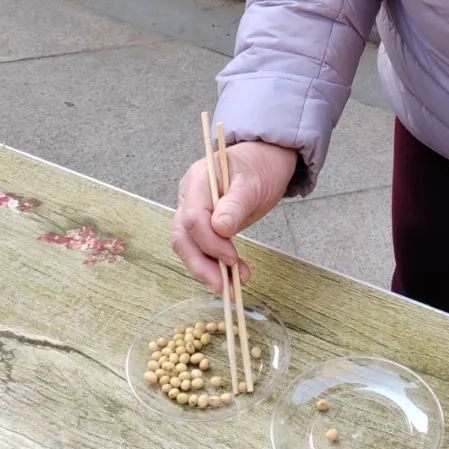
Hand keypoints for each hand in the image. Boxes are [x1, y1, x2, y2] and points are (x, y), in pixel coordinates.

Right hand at [171, 139, 297, 292]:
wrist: (265, 161)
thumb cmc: (259, 166)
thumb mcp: (253, 182)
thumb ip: (236, 203)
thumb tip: (220, 229)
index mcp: (198, 179)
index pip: (193, 217)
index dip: (210, 242)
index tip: (232, 257)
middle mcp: (189, 196)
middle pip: (183, 237)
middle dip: (201, 264)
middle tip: (224, 285)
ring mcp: (193, 211)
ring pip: (189, 247)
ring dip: (209, 269)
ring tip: (233, 287)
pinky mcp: (203, 226)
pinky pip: (202, 249)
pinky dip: (216, 265)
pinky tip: (234, 276)